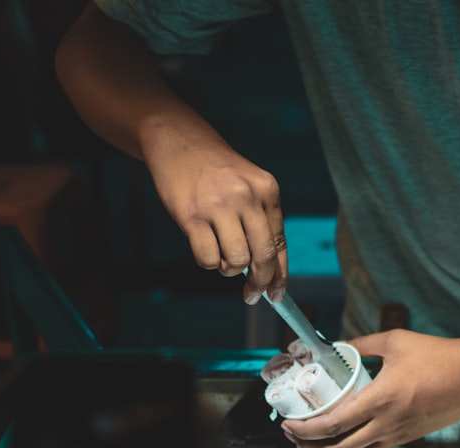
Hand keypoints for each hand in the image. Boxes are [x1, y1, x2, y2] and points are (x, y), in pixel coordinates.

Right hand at [143, 133, 287, 303]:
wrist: (179, 140)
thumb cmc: (216, 172)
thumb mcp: (249, 186)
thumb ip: (260, 221)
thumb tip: (267, 270)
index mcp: (268, 190)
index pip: (280, 242)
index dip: (280, 275)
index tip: (277, 294)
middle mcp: (247, 197)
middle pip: (263, 256)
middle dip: (260, 282)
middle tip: (251, 294)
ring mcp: (219, 205)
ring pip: (236, 261)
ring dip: (229, 269)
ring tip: (221, 256)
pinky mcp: (191, 215)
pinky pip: (208, 258)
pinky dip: (208, 262)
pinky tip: (204, 247)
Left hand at [280, 329, 459, 447]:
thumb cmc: (438, 355)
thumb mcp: (395, 341)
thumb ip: (362, 344)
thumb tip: (335, 346)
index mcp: (381, 400)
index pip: (333, 425)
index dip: (305, 430)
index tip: (288, 424)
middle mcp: (387, 424)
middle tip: (293, 436)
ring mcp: (398, 436)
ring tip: (310, 447)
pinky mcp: (407, 439)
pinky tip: (338, 446)